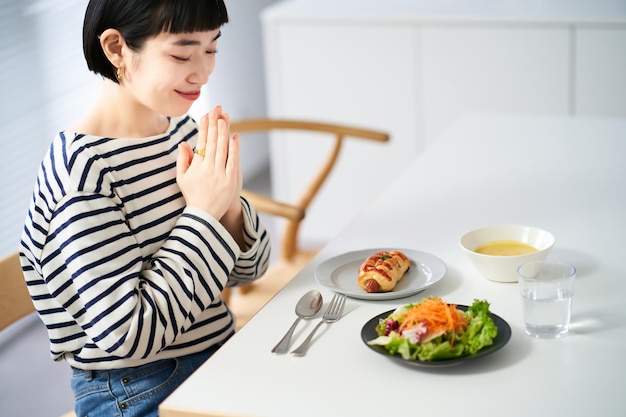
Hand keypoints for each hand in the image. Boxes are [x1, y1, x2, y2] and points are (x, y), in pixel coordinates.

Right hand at [176, 106, 241, 220]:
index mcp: (196, 167)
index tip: (206, 115)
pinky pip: (233, 161)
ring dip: (224, 132)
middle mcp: (208, 169)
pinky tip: (235, 137)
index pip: (201, 142)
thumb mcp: (182, 178)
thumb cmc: (193, 195)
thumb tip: (184, 143)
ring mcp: (220, 174)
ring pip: (223, 149)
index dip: (204, 128)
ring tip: (225, 118)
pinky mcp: (230, 181)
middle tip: (216, 110)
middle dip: (215, 124)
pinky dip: (234, 149)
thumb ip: (183, 160)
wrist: (204, 215)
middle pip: (213, 142)